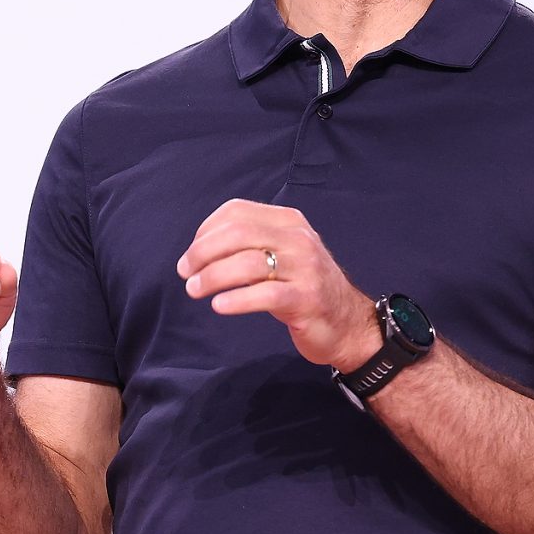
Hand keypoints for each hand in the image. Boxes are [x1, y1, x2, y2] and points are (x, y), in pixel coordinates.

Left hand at [178, 199, 378, 372]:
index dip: (205, 232)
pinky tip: (220, 306)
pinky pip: (265, 294)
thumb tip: (198, 250)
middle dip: (203, 253)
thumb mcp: (282, 254)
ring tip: (195, 290)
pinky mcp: (306, 298)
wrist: (347, 322)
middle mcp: (298, 238)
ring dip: (213, 277)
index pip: (237, 212)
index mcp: (288, 221)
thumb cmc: (303, 287)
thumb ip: (250, 244)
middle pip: (239, 233)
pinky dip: (236, 300)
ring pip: (248, 263)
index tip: (191, 256)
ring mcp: (305, 268)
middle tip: (186, 273)